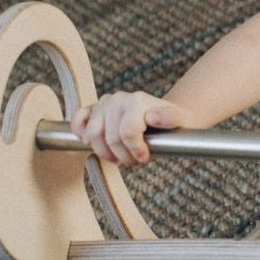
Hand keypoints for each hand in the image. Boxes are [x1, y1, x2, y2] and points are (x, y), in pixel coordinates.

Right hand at [70, 91, 188, 165]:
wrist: (164, 118)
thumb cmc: (172, 123)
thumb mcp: (182, 120)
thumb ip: (171, 117)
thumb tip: (151, 116)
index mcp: (137, 100)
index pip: (128, 132)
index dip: (135, 150)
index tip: (144, 157)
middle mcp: (118, 99)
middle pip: (111, 138)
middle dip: (123, 156)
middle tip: (134, 161)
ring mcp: (103, 104)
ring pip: (92, 135)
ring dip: (105, 152)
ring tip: (119, 157)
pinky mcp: (92, 110)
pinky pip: (77, 120)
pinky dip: (80, 133)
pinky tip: (91, 143)